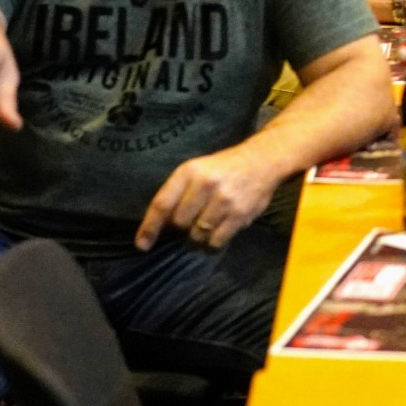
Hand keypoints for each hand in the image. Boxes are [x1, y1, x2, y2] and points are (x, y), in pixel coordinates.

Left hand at [135, 142, 278, 250]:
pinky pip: (217, 240)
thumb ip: (179, 192)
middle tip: (190, 221)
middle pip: (179, 223)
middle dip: (181, 227)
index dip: (149, 227)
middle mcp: (206, 184)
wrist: (263, 160)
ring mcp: (224, 200)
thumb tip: (159, 226)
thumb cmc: (224, 167)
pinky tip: (219, 228)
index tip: (142, 245)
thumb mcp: (198, 169)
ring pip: (197, 235)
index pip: (162, 204)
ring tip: (207, 224)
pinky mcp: (240, 214)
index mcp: (189, 171)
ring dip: (198, 236)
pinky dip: (214, 241)